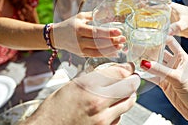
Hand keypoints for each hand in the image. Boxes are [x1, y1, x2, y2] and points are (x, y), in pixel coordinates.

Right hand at [21, 63, 139, 124]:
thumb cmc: (54, 109)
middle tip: (132, 78)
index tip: (129, 68)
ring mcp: (103, 119)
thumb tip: (112, 74)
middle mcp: (98, 101)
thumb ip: (94, 79)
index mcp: (89, 85)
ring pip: (128, 102)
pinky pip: (120, 117)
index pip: (120, 73)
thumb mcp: (73, 86)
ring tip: (125, 92)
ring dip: (129, 95)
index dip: (128, 69)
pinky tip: (112, 108)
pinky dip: (119, 110)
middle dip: (133, 80)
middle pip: (130, 86)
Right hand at [52, 12, 125, 56]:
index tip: (119, 31)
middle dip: (112, 41)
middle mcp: (79, 40)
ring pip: (98, 51)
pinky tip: (115, 52)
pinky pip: (95, 55)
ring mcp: (80, 49)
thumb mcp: (80, 17)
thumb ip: (93, 15)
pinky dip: (106, 54)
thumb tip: (106, 12)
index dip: (108, 32)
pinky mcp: (82, 54)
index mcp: (79, 29)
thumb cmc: (70, 24)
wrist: (56, 37)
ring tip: (121, 46)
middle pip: (99, 43)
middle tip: (123, 39)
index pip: (96, 32)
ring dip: (111, 49)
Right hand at [140, 36, 187, 123]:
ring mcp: (168, 73)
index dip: (161, 37)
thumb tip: (145, 63)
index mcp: (181, 57)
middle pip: (160, 52)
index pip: (170, 42)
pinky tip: (138, 71)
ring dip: (146, 61)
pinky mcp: (164, 83)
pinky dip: (145, 74)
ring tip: (135, 56)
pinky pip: (152, 76)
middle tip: (137, 44)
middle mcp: (174, 63)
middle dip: (150, 48)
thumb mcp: (177, 78)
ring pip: (155, 64)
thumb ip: (160, 70)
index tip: (149, 33)